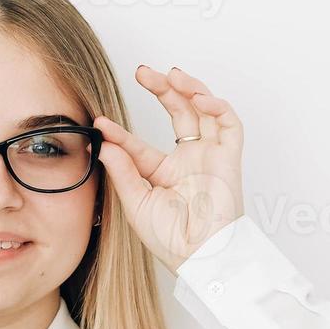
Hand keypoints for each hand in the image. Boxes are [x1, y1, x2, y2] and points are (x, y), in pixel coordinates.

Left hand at [94, 65, 244, 275]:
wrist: (200, 256)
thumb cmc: (171, 240)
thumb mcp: (136, 202)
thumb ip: (122, 170)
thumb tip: (104, 143)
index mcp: (163, 173)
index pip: (139, 143)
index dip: (120, 132)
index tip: (100, 121)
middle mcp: (188, 160)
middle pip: (177, 112)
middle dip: (162, 89)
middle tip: (143, 72)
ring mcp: (209, 156)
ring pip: (204, 110)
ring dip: (189, 88)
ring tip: (171, 75)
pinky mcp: (229, 158)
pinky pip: (229, 123)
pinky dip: (217, 105)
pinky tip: (199, 97)